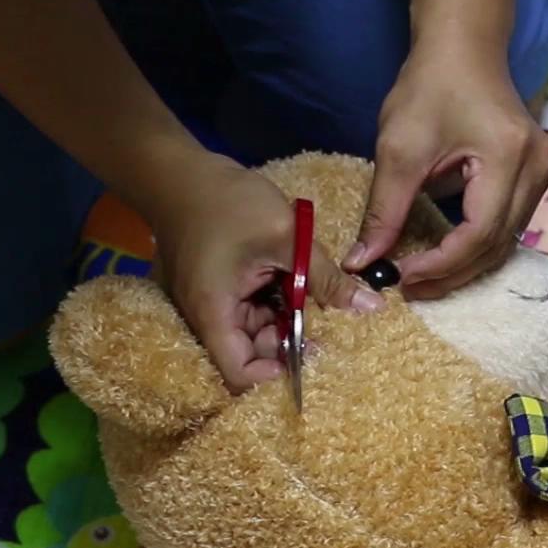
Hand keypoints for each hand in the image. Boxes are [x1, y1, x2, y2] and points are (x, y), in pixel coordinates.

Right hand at [144, 152, 380, 391]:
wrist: (175, 170)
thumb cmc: (227, 201)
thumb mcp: (287, 237)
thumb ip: (327, 279)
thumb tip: (372, 307)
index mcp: (214, 313)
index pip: (240, 375)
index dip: (276, 376)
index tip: (310, 354)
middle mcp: (204, 318)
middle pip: (247, 355)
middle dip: (285, 343)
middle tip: (321, 321)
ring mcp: (206, 304)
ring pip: (250, 331)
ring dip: (281, 320)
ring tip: (307, 295)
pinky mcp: (212, 289)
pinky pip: (244, 310)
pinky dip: (269, 303)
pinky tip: (290, 282)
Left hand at [348, 44, 547, 298]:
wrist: (462, 47)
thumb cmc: (430, 86)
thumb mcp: (399, 148)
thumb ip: (384, 211)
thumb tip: (362, 263)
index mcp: (509, 157)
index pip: (479, 233)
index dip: (441, 264)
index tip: (402, 278)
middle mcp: (537, 167)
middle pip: (498, 244)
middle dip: (452, 273)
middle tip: (410, 289)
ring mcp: (543, 171)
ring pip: (507, 240)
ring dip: (466, 263)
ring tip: (424, 276)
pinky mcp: (536, 173)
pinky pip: (510, 224)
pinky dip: (478, 244)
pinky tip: (446, 252)